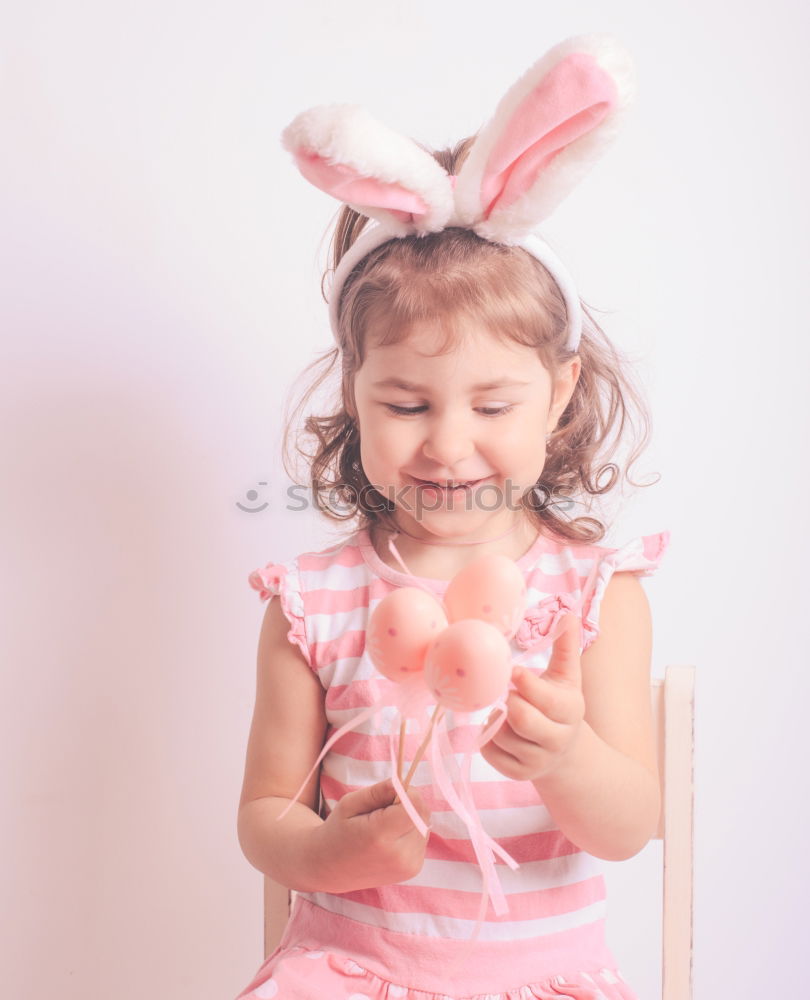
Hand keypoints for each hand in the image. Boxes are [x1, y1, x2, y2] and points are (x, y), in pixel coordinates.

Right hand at [312, 778, 430, 892]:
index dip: (406, 792)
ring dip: (410, 817)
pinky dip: (410, 831)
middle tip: (383, 808)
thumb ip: (377, 791)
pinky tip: (390, 838)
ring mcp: (408, 865)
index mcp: (380, 837)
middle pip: (422, 813)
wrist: (331, 868)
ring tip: (385, 825)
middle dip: (408, 803)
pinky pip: (421, 837)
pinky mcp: (414, 869)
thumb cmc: (338, 831)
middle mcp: (399, 855)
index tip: (390, 793)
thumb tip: (401, 782)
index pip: (414, 805)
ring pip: (424, 824)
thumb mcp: (349, 804)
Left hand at [481, 614, 585, 782]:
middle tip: (506, 691)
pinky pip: (489, 751)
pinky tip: (500, 728)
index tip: (513, 670)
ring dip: (497, 717)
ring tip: (506, 709)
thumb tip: (569, 615)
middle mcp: (557, 740)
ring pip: (501, 734)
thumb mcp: (566, 676)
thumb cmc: (559, 703)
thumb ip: (566, 646)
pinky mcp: (518, 774)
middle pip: (521, 719)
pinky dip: (487, 737)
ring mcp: (538, 761)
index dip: (525, 683)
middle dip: (509, 701)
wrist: (565, 752)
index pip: (543, 699)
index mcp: (570, 711)